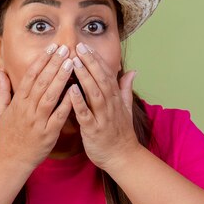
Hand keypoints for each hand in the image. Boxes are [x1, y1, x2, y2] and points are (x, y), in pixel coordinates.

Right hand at [0, 44, 74, 169]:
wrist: (11, 161)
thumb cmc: (6, 135)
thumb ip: (2, 90)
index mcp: (17, 102)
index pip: (30, 76)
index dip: (42, 60)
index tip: (52, 47)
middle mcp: (27, 109)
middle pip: (42, 82)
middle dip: (54, 63)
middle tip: (66, 48)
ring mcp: (38, 121)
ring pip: (51, 95)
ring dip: (61, 78)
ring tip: (72, 63)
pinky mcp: (48, 133)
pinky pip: (59, 115)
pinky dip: (67, 102)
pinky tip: (76, 89)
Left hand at [68, 42, 140, 171]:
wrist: (123, 158)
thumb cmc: (120, 133)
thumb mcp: (126, 109)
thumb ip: (126, 89)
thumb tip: (132, 71)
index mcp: (115, 99)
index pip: (106, 74)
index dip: (96, 60)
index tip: (86, 46)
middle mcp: (110, 105)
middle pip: (101, 79)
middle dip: (90, 62)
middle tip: (78, 47)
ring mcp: (103, 117)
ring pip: (94, 93)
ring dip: (85, 77)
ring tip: (74, 62)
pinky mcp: (94, 130)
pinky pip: (86, 115)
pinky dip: (79, 102)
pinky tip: (71, 91)